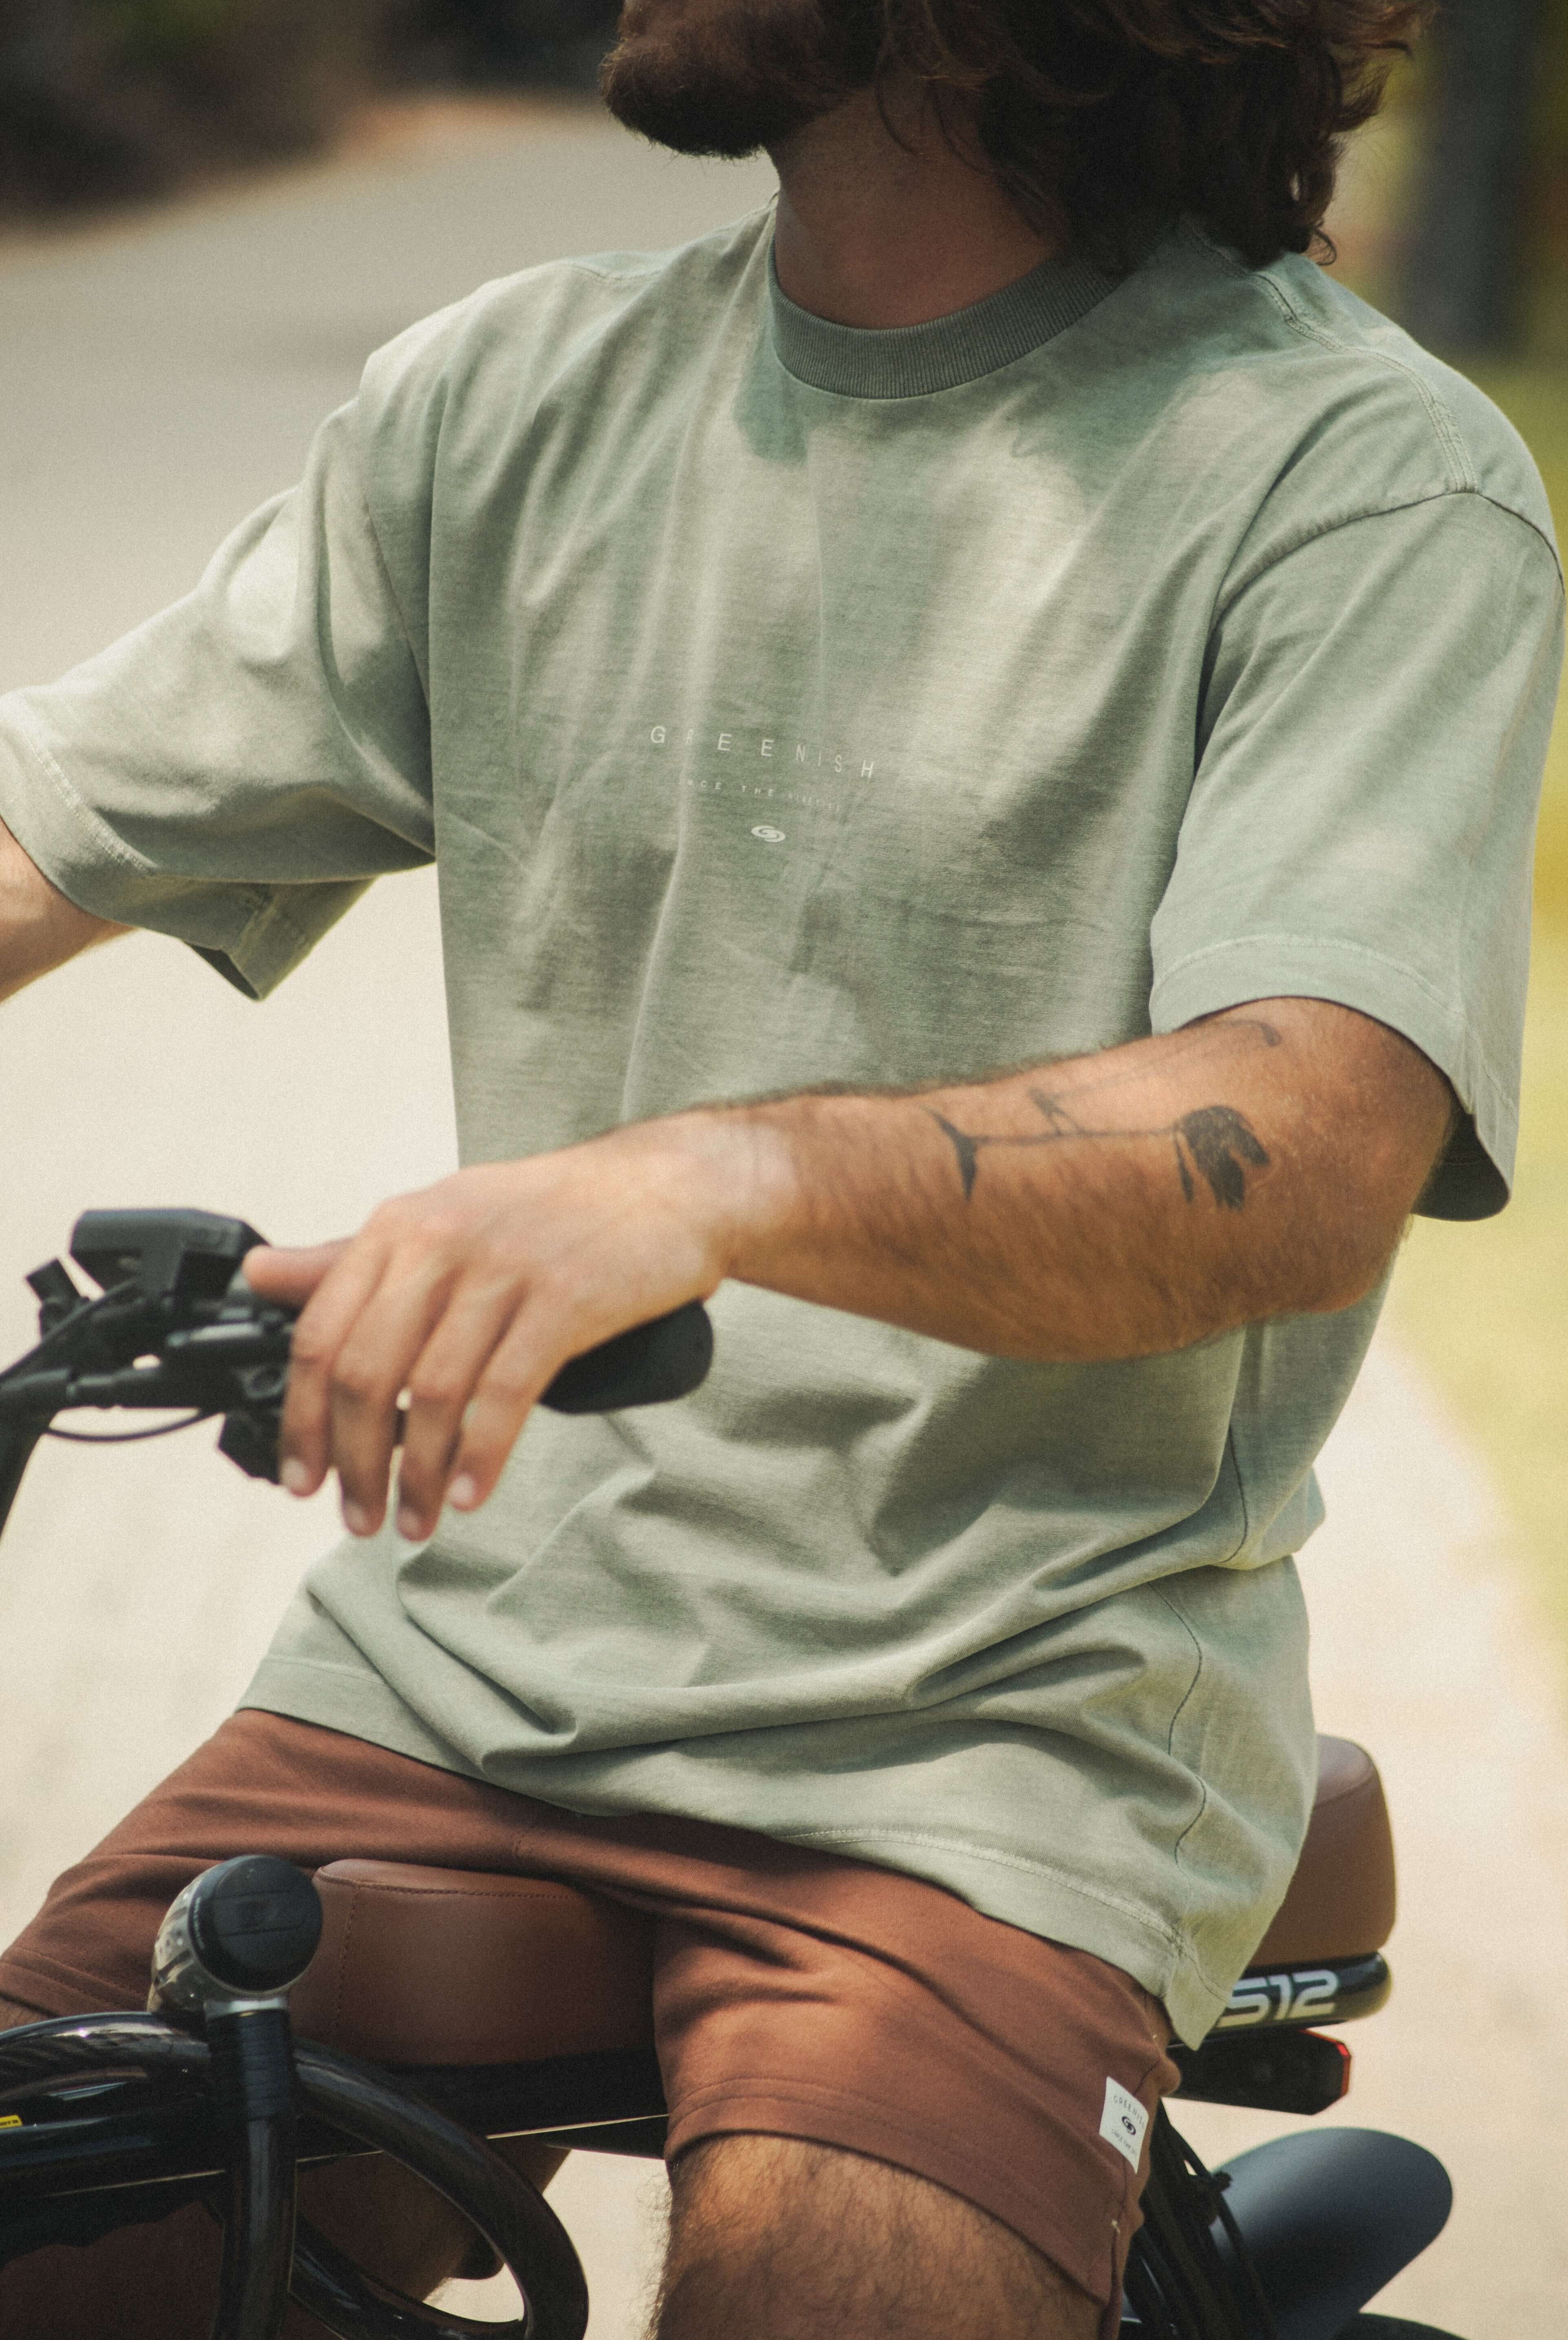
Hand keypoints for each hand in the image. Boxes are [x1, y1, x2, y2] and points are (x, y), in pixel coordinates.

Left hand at [242, 1118, 748, 1541]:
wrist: (670, 1186)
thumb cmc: (554, 1212)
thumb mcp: (442, 1219)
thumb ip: (350, 1258)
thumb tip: (259, 1275)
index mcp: (399, 1226)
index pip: (320, 1333)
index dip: (301, 1418)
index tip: (302, 1478)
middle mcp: (442, 1241)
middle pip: (367, 1372)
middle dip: (354, 1461)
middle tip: (359, 1517)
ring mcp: (504, 1270)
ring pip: (434, 1393)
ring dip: (418, 1475)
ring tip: (416, 1520)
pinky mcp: (565, 1300)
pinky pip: (506, 1394)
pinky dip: (482, 1457)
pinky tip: (471, 1494)